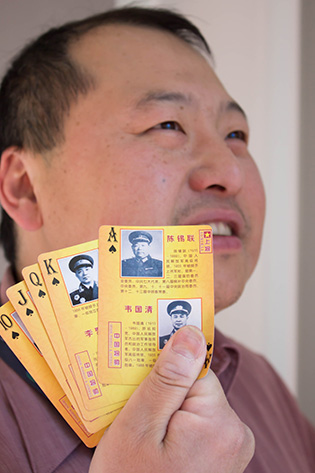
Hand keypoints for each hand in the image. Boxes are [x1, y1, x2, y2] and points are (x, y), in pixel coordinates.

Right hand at [89, 326, 253, 472]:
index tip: (141, 389)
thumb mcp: (139, 426)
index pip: (193, 368)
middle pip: (195, 386)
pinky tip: (157, 449)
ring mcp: (233, 448)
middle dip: (164, 396)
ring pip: (194, 405)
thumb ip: (168, 378)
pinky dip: (176, 429)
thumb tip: (190, 332)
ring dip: (168, 414)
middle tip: (138, 422)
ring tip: (146, 442)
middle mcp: (236, 434)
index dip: (163, 375)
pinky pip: (198, 425)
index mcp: (220, 422)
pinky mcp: (224, 457)